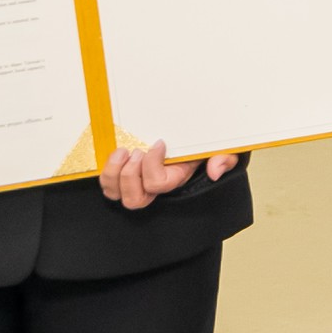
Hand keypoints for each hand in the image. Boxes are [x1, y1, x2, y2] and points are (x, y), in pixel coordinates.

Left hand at [98, 141, 238, 209]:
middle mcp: (152, 186)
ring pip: (115, 193)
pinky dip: (106, 169)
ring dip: (114, 172)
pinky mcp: (121, 173)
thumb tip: (215, 171)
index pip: (158, 184)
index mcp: (174, 179)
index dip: (153, 165)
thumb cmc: (201, 142)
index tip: (159, 143)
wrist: (191, 133)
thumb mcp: (220, 148)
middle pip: (134, 199)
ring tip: (123, 151)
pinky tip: (117, 153)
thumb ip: (225, 159)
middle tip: (137, 151)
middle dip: (130, 175)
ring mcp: (135, 181)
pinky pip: (107, 183)